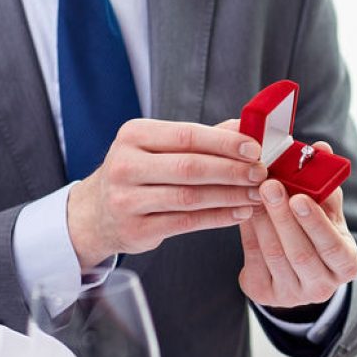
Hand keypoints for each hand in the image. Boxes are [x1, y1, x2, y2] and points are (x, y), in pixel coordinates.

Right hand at [67, 118, 266, 268]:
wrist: (96, 212)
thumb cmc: (139, 173)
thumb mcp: (159, 147)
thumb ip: (202, 138)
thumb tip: (246, 126)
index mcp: (134, 135)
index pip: (186, 136)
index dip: (224, 142)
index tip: (255, 149)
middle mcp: (125, 165)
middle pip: (190, 167)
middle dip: (232, 170)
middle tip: (260, 173)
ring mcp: (126, 199)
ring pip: (190, 197)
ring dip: (230, 196)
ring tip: (256, 195)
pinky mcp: (135, 230)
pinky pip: (186, 223)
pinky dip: (218, 218)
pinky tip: (240, 213)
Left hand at [239, 142, 356, 307]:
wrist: (299, 272)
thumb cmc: (317, 233)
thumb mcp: (328, 212)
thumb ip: (325, 183)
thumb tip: (321, 148)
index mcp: (346, 264)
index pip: (333, 246)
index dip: (315, 222)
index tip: (299, 197)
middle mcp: (322, 286)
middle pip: (300, 252)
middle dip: (282, 217)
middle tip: (269, 185)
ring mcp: (292, 295)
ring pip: (274, 255)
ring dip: (263, 220)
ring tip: (254, 192)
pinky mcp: (265, 293)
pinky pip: (254, 259)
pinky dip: (249, 231)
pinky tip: (245, 209)